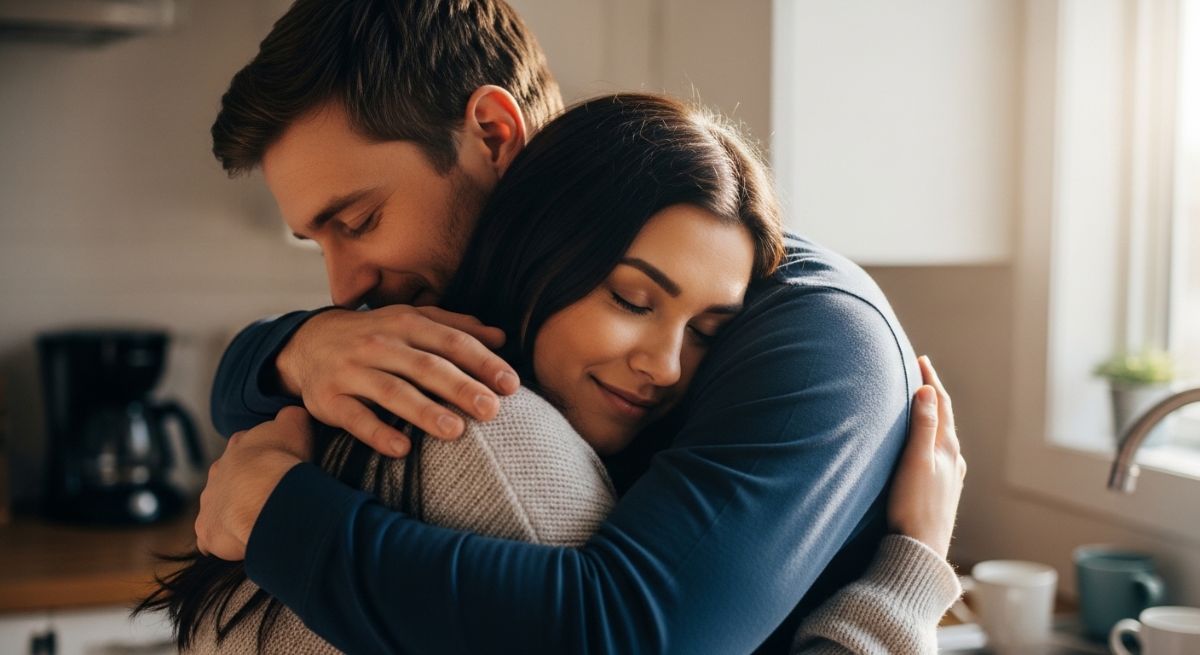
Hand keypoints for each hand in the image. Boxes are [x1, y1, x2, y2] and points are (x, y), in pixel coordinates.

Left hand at [195, 406, 312, 560]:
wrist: (266, 495)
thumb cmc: (282, 459)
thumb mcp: (295, 424)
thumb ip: (291, 416)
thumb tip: (293, 414)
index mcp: (238, 447)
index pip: (246, 448)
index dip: (263, 458)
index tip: (279, 468)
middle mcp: (218, 472)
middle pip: (230, 478)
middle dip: (246, 487)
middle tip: (271, 497)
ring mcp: (209, 502)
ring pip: (219, 507)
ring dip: (235, 514)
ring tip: (260, 522)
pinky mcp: (206, 530)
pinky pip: (210, 538)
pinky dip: (223, 541)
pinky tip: (243, 542)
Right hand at [276, 305, 520, 456]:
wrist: (308, 343)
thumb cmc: (376, 335)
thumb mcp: (411, 322)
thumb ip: (455, 328)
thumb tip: (501, 337)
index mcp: (406, 324)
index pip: (451, 342)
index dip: (482, 362)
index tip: (511, 384)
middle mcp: (379, 344)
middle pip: (425, 366)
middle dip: (460, 387)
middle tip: (491, 410)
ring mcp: (352, 371)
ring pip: (391, 392)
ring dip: (424, 411)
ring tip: (455, 430)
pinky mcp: (329, 399)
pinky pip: (354, 418)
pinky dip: (377, 433)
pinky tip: (402, 449)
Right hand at [887, 356, 966, 558]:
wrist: (921, 550)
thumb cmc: (913, 506)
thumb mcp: (915, 461)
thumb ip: (922, 425)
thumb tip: (927, 389)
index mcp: (947, 448)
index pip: (940, 404)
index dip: (930, 380)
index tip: (921, 360)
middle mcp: (953, 459)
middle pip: (944, 417)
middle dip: (932, 393)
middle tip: (921, 373)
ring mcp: (949, 476)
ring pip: (943, 435)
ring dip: (933, 415)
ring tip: (922, 403)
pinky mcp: (942, 491)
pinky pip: (939, 452)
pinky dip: (932, 436)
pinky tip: (928, 446)